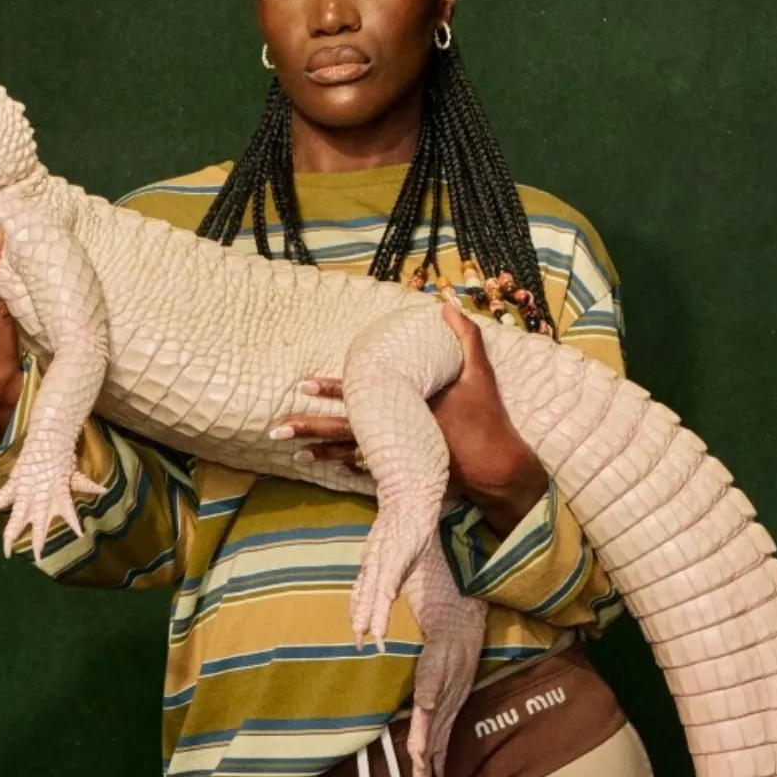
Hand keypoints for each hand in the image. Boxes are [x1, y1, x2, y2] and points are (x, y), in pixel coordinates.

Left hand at [273, 300, 548, 533]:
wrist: (497, 468)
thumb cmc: (488, 419)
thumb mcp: (479, 373)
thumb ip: (465, 337)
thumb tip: (447, 304)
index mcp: (407, 404)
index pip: (362, 395)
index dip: (332, 387)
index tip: (305, 383)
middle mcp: (395, 432)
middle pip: (345, 427)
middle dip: (311, 425)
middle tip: (279, 427)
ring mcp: (396, 456)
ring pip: (348, 451)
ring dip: (318, 447)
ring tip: (290, 446)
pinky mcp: (402, 472)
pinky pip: (363, 469)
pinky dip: (339, 465)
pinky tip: (317, 461)